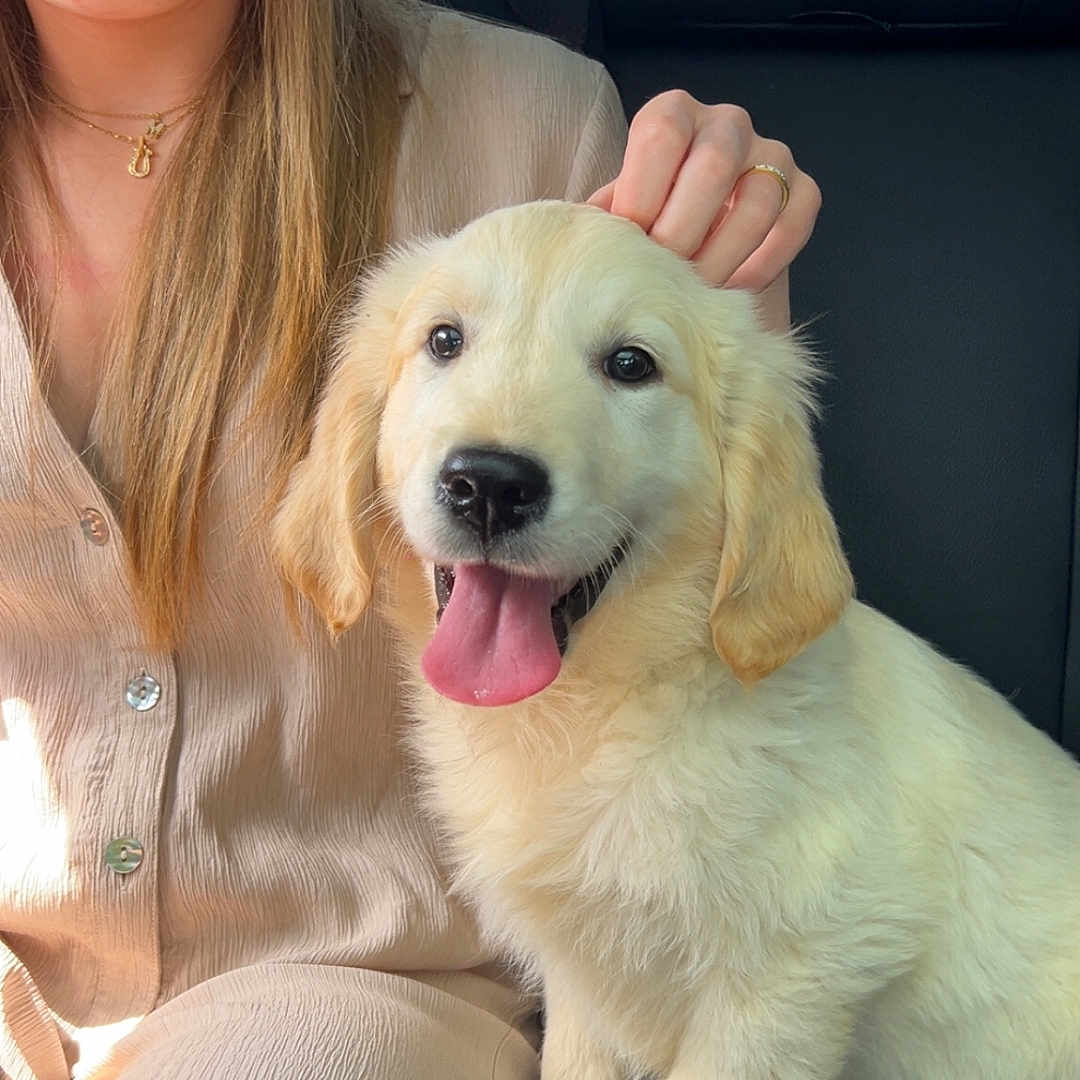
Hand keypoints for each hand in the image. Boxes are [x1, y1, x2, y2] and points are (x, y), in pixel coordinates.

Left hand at [588, 90, 819, 293]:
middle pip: (714, 165)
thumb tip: (580, 242)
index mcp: (674, 115)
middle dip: (683, 232)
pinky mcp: (802, 192)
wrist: (695, 241)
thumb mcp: (618, 212)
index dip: (644, 193)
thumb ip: (603, 219)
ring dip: (722, 257)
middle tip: (662, 275)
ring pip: (758, 201)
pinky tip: (731, 288)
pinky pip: (792, 226)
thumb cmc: (648, 223)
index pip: (662, 133)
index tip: (631, 242)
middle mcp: (726, 125)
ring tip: (694, 291)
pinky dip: (760, 266)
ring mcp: (771, 156)